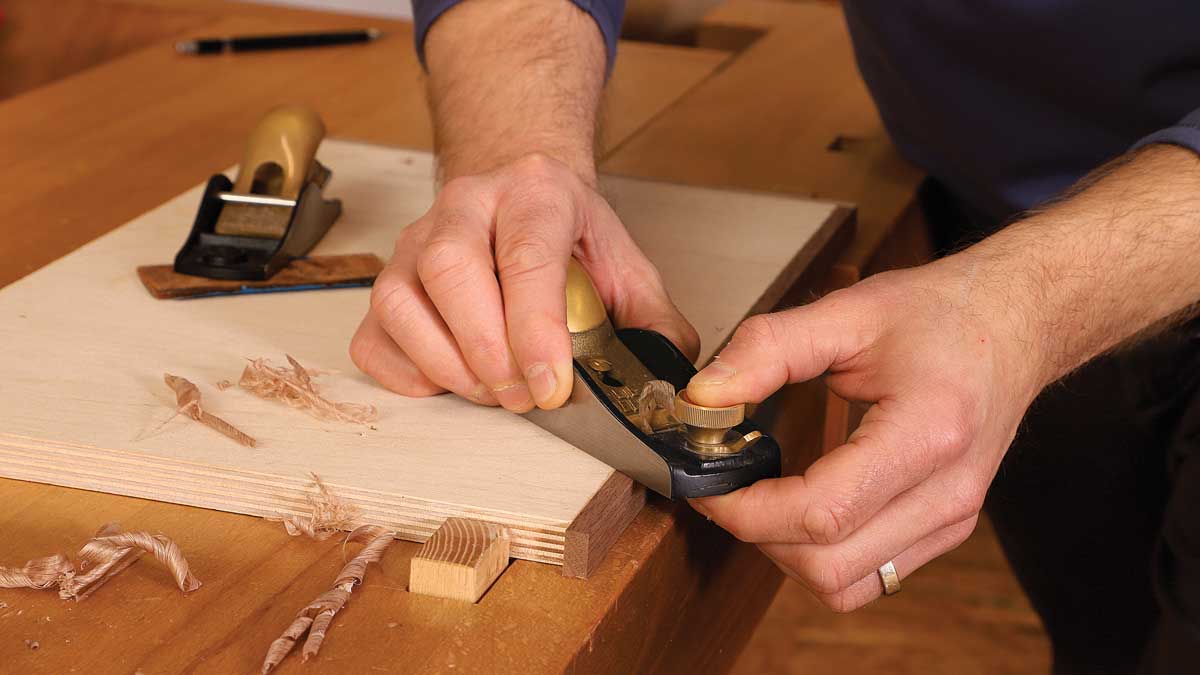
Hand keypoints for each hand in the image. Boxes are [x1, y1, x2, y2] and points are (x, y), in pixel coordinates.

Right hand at [350, 154, 698, 410]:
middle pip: (450, 269)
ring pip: (401, 301)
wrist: (522, 198)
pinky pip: (373, 334)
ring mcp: (415, 241)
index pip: (526, 255)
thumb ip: (653, 323)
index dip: (535, 329)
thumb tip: (666, 389)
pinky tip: (450, 383)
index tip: (551, 386)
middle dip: (488, 350)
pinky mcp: (385, 281)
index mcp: (536, 193)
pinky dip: (406, 373)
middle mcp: (466, 205)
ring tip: (494, 394)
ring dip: (447, 364)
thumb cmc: (572, 240)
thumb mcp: (626, 267)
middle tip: (524, 398)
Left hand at [687, 257, 1046, 610]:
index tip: (707, 481)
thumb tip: (702, 396)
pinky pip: (869, 578)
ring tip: (762, 498)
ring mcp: (953, 519)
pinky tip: (803, 508)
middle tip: (726, 487)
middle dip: (757, 534)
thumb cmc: (940, 313)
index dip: (747, 510)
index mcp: (929, 433)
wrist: (1015, 323)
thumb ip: (767, 349)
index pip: (821, 513)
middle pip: (826, 565)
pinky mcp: (947, 530)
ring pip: (845, 585)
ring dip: (785, 553)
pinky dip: (821, 557)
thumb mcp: (848, 312)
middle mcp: (948, 492)